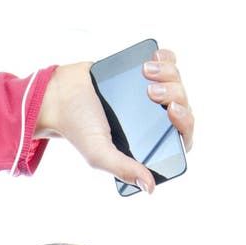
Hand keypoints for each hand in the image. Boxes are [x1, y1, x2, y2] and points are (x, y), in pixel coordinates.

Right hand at [35, 49, 192, 192]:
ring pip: (177, 81)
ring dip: (168, 73)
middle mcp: (152, 121)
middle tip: (150, 92)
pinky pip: (168, 61)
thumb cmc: (78, 127)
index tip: (171, 111)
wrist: (60, 94)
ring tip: (145, 73)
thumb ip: (123, 169)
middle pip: (183, 105)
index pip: (181, 137)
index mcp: (147, 143)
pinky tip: (152, 59)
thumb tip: (150, 187)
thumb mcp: (99, 154)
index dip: (185, 123)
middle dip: (174, 93)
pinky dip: (165, 57)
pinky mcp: (144, 72)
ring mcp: (150, 96)